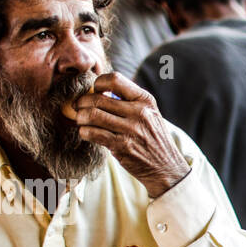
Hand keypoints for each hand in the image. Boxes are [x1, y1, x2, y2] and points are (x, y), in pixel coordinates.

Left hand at [71, 73, 188, 197]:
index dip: (99, 83)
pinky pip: (92, 133)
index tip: (96, 92)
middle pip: (98, 98)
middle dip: (82, 102)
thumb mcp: (150, 113)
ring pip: (92, 115)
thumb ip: (129, 100)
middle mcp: (139, 113)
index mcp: (145, 100)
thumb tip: (99, 91)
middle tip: (79, 107)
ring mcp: (130, 130)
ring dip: (81, 117)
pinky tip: (87, 133)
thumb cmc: (153, 139)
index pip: (114, 79)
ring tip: (81, 120)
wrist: (166, 167)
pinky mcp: (121, 146)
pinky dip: (84, 132)